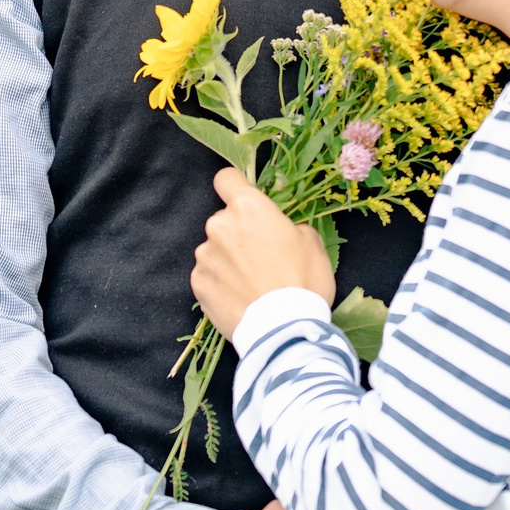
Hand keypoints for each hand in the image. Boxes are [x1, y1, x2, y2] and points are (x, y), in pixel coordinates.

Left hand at [193, 169, 333, 339]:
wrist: (284, 329)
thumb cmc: (304, 281)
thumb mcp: (312, 242)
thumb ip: (288, 226)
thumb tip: (279, 231)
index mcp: (248, 208)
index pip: (226, 179)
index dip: (235, 187)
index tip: (244, 201)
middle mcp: (220, 225)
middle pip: (224, 220)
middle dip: (238, 233)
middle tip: (261, 257)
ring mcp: (205, 256)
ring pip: (215, 249)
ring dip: (228, 259)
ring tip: (250, 284)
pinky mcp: (198, 284)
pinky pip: (208, 275)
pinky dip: (219, 282)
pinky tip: (239, 297)